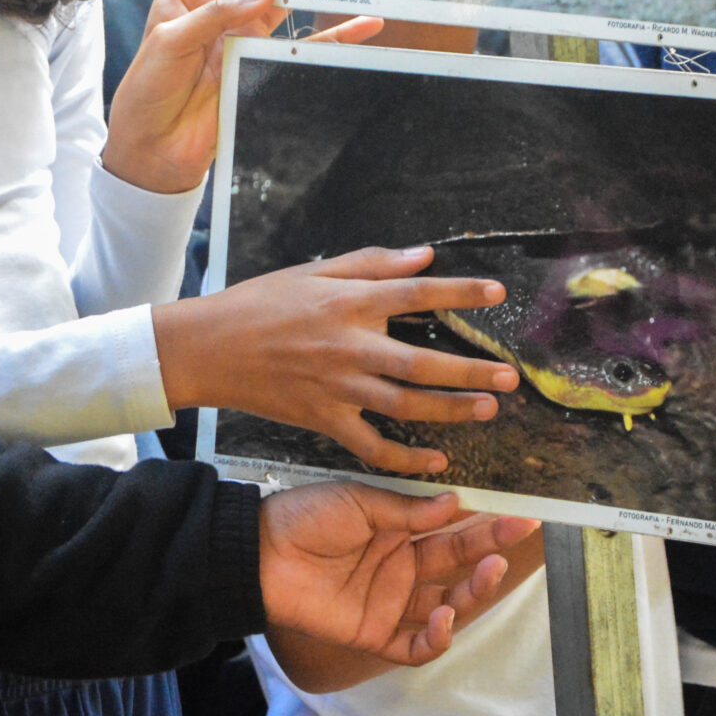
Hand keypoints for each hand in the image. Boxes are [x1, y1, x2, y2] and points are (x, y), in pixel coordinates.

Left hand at [105, 0, 378, 193]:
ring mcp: (242, 37)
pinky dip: (334, 38)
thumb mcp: (169, 42)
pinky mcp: (261, 65)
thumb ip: (215, 15)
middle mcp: (218, 10)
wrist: (154, 150)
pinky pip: (303, 48)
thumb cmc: (146, 91)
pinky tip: (363, 25)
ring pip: (284, 6)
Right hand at [156, 245, 520, 472]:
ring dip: (451, 410)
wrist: (207, 348)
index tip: (498, 293)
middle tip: (509, 376)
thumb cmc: (257, 304)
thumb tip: (424, 255)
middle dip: (470, 370)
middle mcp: (348, 346)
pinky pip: (373, 447)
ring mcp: (337, 388)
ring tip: (487, 410)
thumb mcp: (312, 272)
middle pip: (422, 362)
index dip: (460, 291)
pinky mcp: (323, 420)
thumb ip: (371, 265)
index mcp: (347, 303)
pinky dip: (407, 459)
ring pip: (406, 405)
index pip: (416, 294)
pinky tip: (437, 460)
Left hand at [257, 485, 534, 668]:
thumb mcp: (359, 502)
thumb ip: (407, 510)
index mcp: (398, 532)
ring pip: (445, 605)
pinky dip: (435, 637)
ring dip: (472, 592)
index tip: (518, 513)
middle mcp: (400, 568)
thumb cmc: (304, 518)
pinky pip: (414, 645)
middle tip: (518, 534)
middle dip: (489, 549)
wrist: (258, 552)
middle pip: (456, 565)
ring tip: (491, 570)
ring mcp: (389, 603)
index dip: (484, 525)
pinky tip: (445, 615)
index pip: (451, 531)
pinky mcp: (373, 633)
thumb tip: (456, 504)